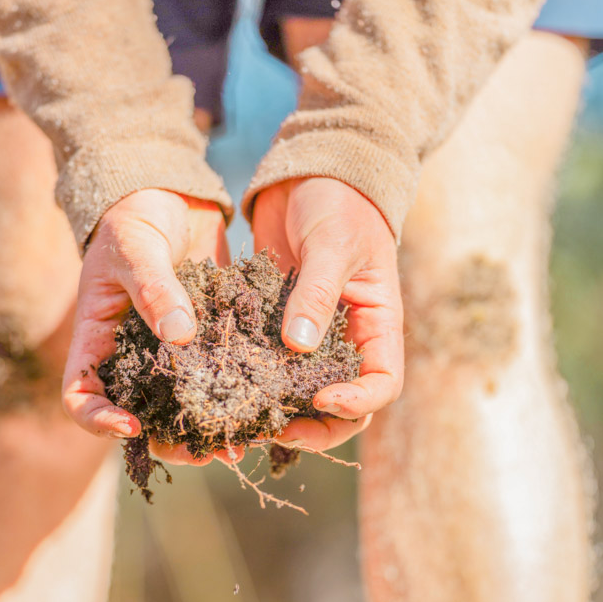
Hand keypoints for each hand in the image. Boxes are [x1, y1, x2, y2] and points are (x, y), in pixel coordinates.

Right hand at [61, 189, 234, 464]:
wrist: (171, 197)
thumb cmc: (135, 218)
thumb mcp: (136, 248)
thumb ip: (155, 290)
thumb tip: (180, 336)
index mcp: (97, 339)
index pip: (79, 395)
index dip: (98, 420)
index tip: (132, 426)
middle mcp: (131, 357)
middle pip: (138, 417)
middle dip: (169, 440)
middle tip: (206, 451)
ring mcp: (169, 355)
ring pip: (182, 408)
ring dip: (207, 429)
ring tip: (240, 440)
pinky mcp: (207, 345)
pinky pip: (218, 379)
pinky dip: (236, 395)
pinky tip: (264, 405)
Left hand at [251, 177, 403, 450]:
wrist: (309, 173)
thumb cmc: (337, 201)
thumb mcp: (332, 244)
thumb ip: (316, 292)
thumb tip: (299, 347)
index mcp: (376, 323)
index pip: (381, 383)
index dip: (356, 402)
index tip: (320, 399)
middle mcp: (346, 338)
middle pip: (342, 405)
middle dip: (314, 425)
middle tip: (274, 428)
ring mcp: (310, 336)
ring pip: (301, 392)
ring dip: (279, 411)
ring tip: (243, 417)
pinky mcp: (275, 326)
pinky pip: (267, 365)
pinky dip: (250, 380)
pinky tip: (221, 386)